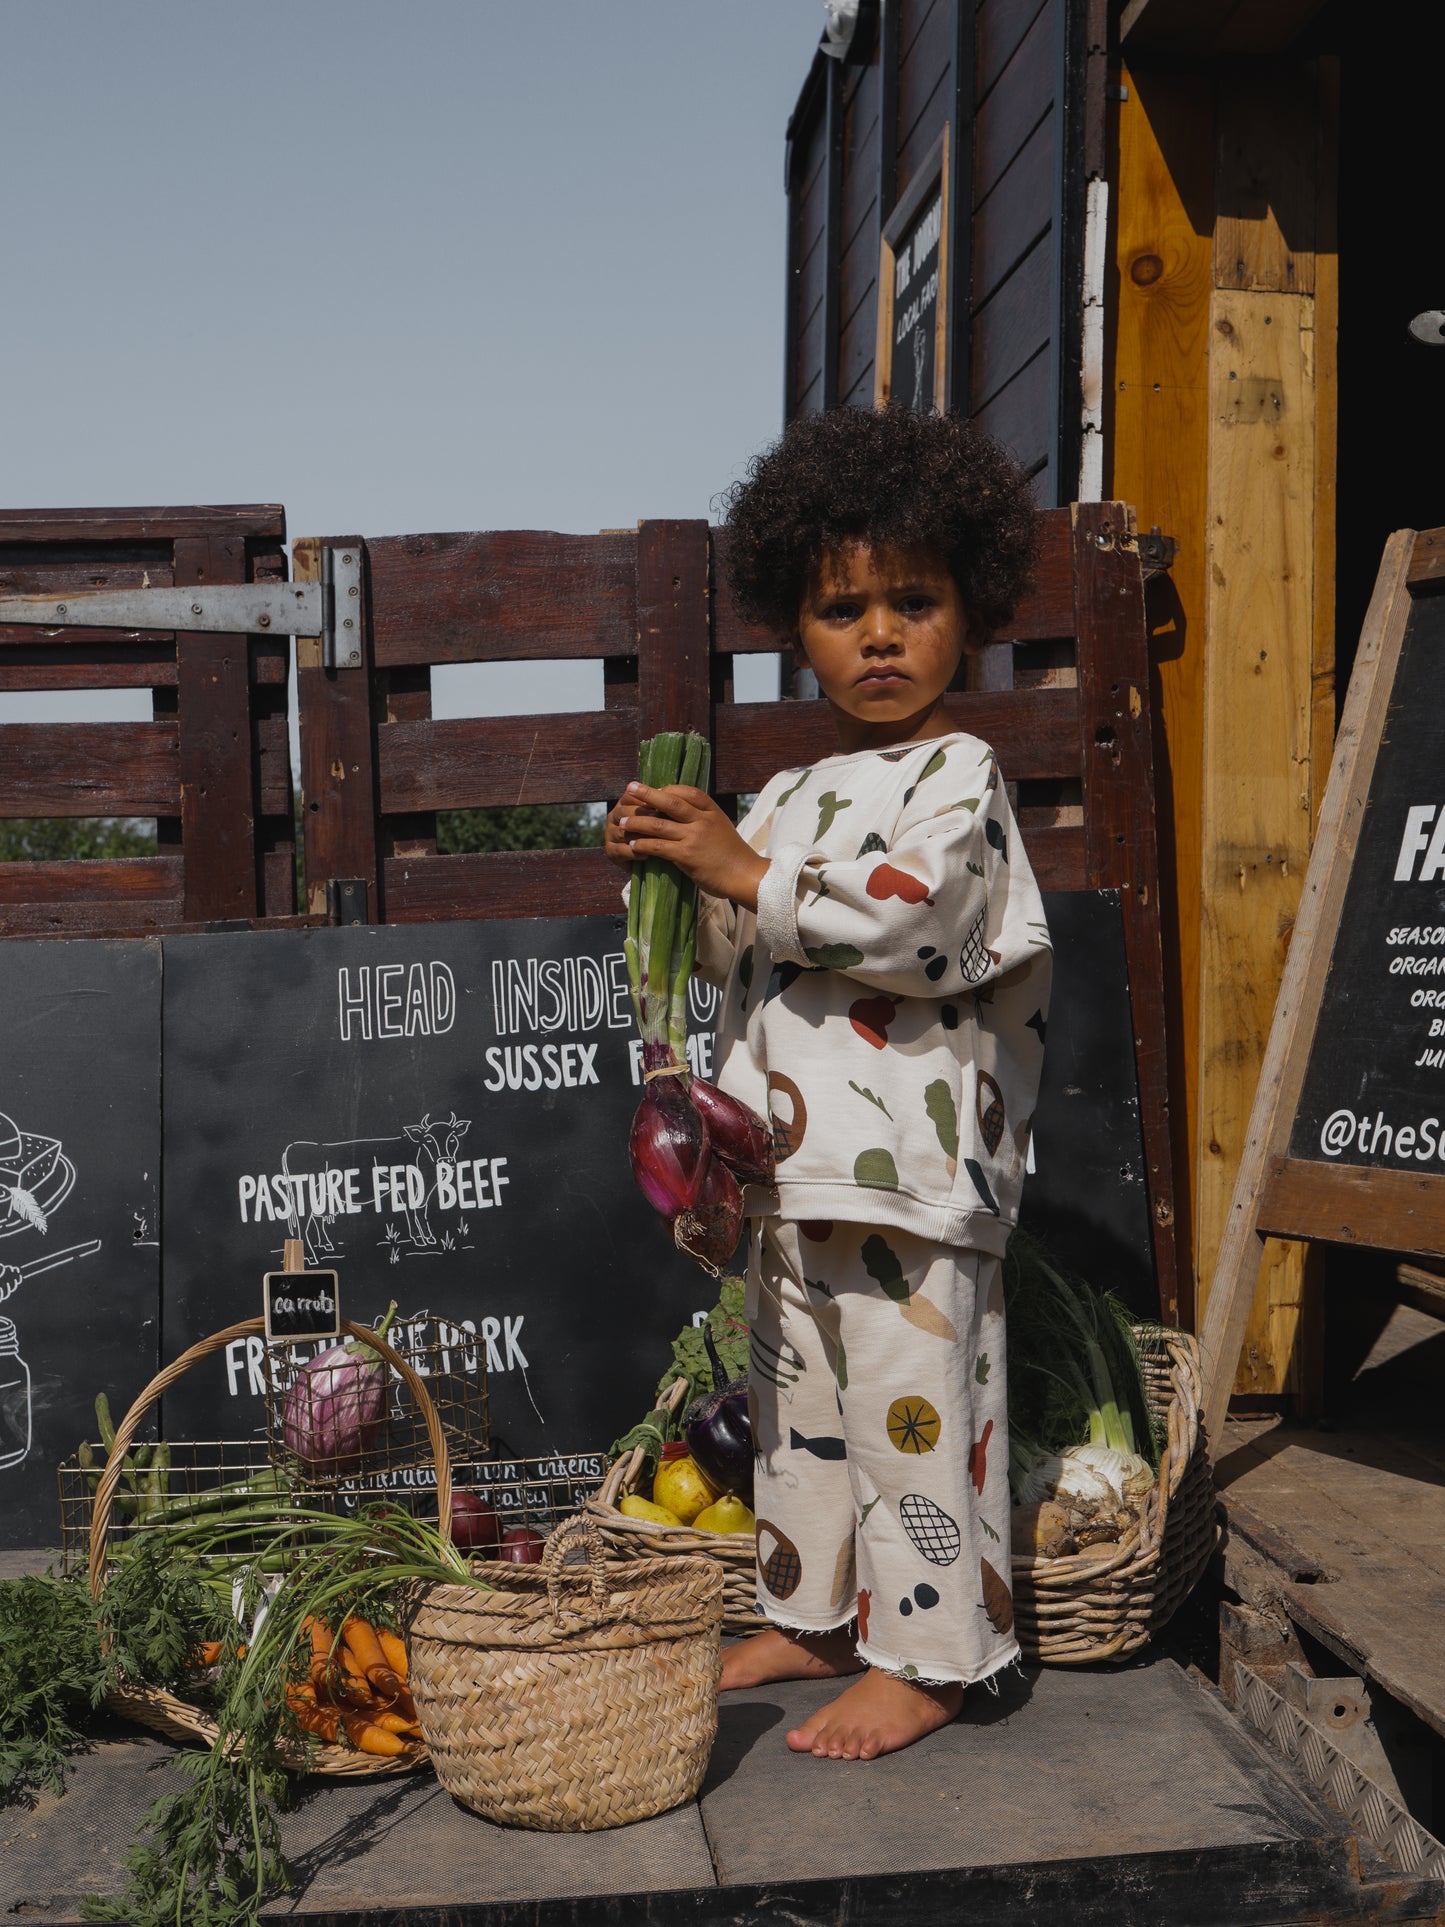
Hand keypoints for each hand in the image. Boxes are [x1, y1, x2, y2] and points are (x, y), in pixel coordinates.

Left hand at [606, 784, 768, 910]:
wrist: (745, 875)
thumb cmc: (734, 855)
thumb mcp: (722, 828)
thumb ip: (703, 820)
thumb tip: (681, 816)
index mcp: (712, 811)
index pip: (687, 791)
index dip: (667, 789)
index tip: (653, 789)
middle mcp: (702, 820)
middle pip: (669, 801)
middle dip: (646, 794)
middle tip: (629, 790)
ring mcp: (694, 837)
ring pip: (658, 824)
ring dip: (637, 822)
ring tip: (621, 822)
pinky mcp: (686, 855)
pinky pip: (658, 847)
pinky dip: (643, 845)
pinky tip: (633, 845)